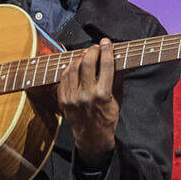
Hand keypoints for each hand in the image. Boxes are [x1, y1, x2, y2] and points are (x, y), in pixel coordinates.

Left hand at [58, 39, 120, 169]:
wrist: (92, 137)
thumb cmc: (107, 117)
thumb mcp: (117, 99)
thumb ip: (116, 78)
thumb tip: (116, 58)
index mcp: (103, 95)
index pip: (105, 65)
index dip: (106, 50)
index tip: (106, 42)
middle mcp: (86, 95)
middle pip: (87, 63)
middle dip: (92, 51)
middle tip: (96, 47)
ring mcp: (72, 98)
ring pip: (73, 68)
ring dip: (80, 57)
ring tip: (86, 54)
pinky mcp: (63, 100)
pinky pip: (64, 77)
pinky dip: (70, 68)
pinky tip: (76, 65)